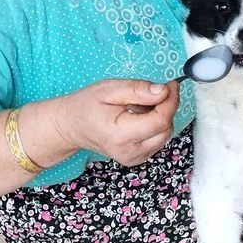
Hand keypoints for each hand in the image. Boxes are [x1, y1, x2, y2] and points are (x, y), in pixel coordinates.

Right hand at [54, 79, 178, 165]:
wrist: (71, 126)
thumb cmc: (86, 105)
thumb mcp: (109, 89)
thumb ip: (137, 90)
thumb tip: (163, 91)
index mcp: (121, 135)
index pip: (160, 121)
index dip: (170, 101)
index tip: (171, 84)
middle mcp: (130, 152)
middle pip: (166, 128)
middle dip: (166, 107)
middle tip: (153, 91)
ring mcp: (135, 158)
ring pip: (164, 135)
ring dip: (161, 116)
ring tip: (140, 105)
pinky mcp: (138, 158)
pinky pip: (157, 140)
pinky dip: (155, 125)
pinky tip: (139, 117)